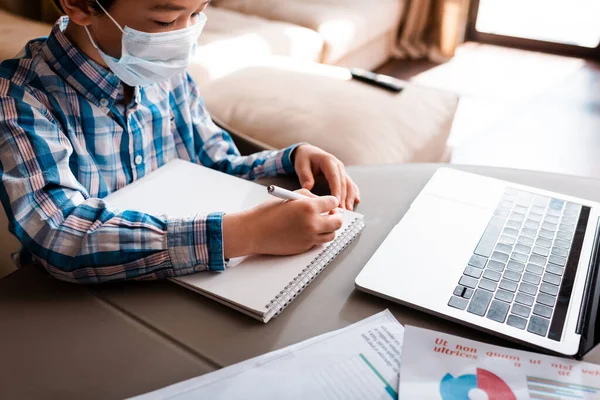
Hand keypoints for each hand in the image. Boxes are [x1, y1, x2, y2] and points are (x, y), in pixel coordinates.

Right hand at [222, 190, 343, 257]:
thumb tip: (320, 201)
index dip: (332, 201)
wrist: (253, 232)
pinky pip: (318, 242)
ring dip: (329, 228)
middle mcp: (312, 223)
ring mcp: (309, 238)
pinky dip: (317, 236)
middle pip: (338, 222)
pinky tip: (308, 231)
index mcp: (308, 207)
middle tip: (331, 214)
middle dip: (336, 216)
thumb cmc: (267, 213)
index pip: (333, 203)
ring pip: (331, 235)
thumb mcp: (289, 197)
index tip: (329, 202)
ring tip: (321, 223)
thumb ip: (307, 196)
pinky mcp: (304, 248)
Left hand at [293, 144, 359, 209]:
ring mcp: (342, 171)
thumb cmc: (305, 158)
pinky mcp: (343, 176)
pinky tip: (356, 201)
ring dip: (350, 197)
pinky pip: (350, 184)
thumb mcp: (301, 165)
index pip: (334, 177)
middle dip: (343, 197)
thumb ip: (305, 176)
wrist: (309, 152)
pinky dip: (354, 193)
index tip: (336, 201)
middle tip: (342, 210)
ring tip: (348, 209)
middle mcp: (338, 165)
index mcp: (328, 161)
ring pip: (349, 185)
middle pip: (343, 183)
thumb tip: (308, 187)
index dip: (336, 189)